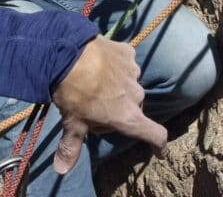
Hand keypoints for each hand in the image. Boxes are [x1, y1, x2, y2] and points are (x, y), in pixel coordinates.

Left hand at [50, 37, 165, 173]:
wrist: (68, 52)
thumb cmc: (73, 93)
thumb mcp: (72, 123)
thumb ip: (71, 147)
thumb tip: (62, 170)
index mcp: (128, 117)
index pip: (155, 134)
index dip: (160, 145)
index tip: (160, 152)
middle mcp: (136, 95)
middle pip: (133, 108)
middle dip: (119, 109)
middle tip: (94, 105)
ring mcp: (133, 72)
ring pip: (128, 85)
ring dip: (116, 86)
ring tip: (93, 80)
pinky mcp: (127, 52)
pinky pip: (124, 63)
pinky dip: (115, 65)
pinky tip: (98, 61)